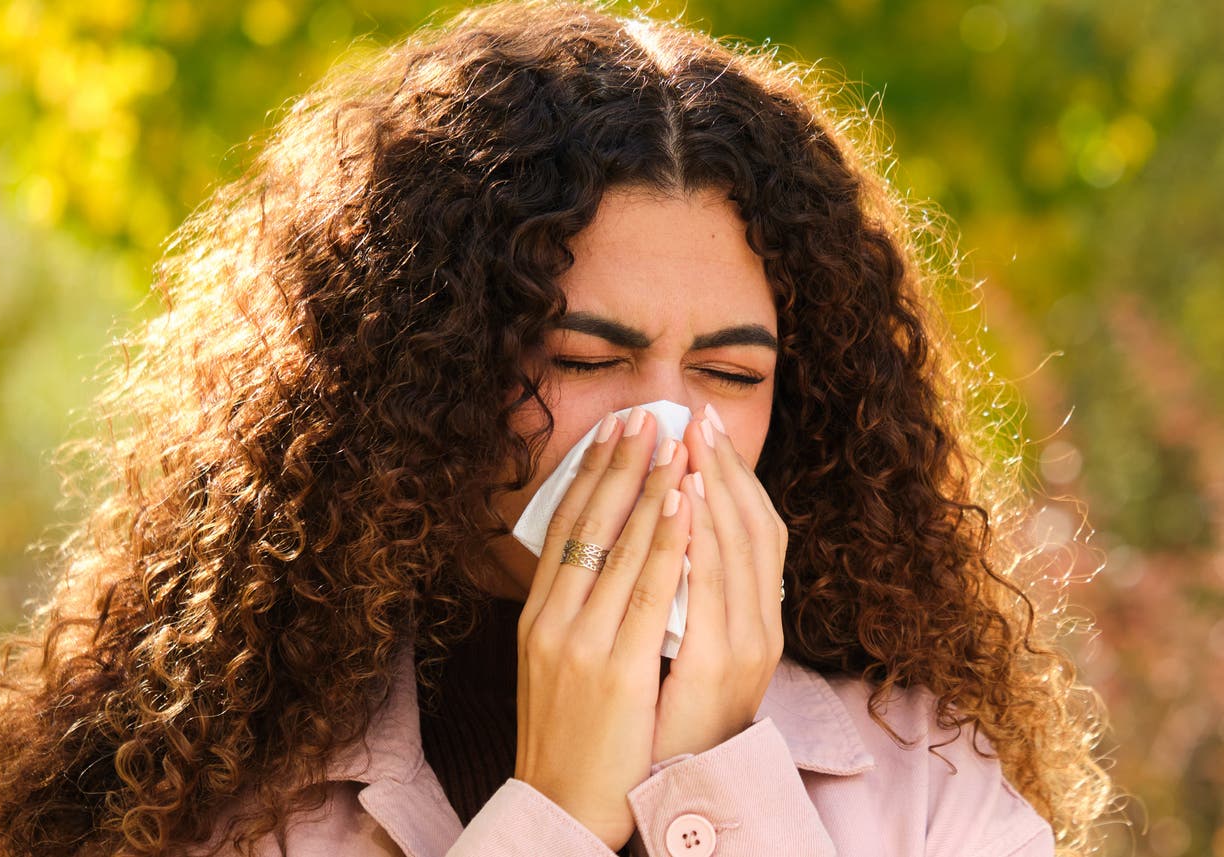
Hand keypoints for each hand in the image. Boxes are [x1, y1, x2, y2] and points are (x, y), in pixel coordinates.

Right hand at [515, 409, 692, 850]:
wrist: (561, 804)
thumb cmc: (569, 737)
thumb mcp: (556, 666)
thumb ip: (574, 615)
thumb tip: (598, 565)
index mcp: (539, 616)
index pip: (565, 528)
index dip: (590, 474)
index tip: (615, 431)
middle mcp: (553, 620)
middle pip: (588, 523)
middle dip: (621, 463)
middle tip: (647, 412)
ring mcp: (581, 642)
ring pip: (620, 544)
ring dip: (651, 485)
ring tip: (674, 439)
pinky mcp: (614, 667)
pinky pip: (647, 588)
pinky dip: (666, 539)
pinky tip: (684, 502)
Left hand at [652, 403, 787, 762]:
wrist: (659, 794)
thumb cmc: (661, 726)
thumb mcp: (684, 655)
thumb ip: (686, 600)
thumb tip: (670, 537)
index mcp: (755, 623)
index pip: (756, 530)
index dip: (735, 477)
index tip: (708, 430)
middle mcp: (760, 630)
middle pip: (752, 528)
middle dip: (723, 468)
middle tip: (698, 415)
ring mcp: (743, 647)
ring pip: (734, 549)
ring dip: (712, 490)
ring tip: (688, 441)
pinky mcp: (713, 666)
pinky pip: (706, 587)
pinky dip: (695, 539)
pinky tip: (679, 503)